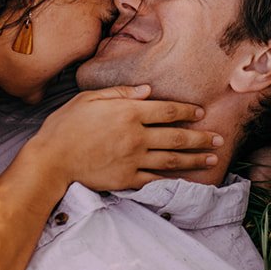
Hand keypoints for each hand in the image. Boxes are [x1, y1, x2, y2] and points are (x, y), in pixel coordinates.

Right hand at [27, 85, 221, 190]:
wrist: (51, 160)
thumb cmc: (66, 125)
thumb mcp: (89, 98)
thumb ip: (121, 93)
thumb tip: (147, 90)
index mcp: (129, 112)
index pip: (168, 111)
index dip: (188, 111)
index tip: (201, 112)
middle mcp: (136, 135)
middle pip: (177, 137)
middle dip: (201, 137)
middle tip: (219, 139)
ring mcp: (133, 159)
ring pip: (172, 159)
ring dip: (195, 159)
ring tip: (212, 159)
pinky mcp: (127, 179)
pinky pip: (155, 179)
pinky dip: (172, 178)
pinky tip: (185, 178)